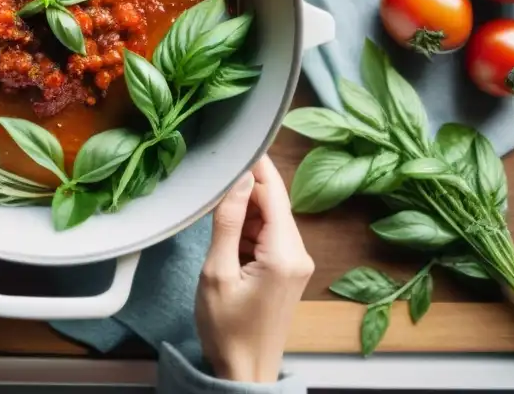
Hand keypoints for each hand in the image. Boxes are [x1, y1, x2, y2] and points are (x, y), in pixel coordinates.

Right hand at [195, 154, 313, 383]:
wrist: (245, 372)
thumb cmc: (227, 328)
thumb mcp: (217, 271)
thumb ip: (228, 221)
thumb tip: (240, 179)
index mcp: (285, 253)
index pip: (274, 194)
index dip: (256, 166)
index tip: (237, 143)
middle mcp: (299, 254)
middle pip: (274, 203)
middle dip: (246, 190)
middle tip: (215, 181)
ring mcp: (296, 262)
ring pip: (270, 218)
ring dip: (244, 212)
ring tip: (215, 216)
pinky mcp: (288, 270)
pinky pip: (269, 235)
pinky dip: (247, 230)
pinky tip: (227, 238)